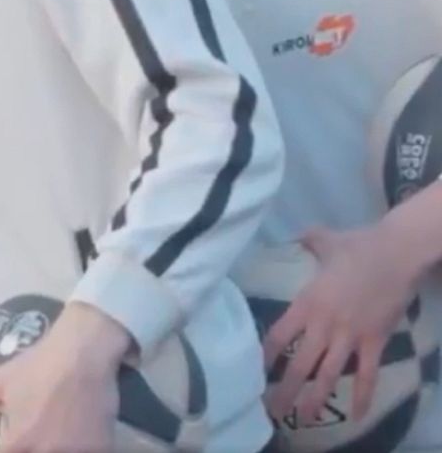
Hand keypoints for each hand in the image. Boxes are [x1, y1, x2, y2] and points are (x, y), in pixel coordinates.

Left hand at [0, 304, 123, 452]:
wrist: (83, 353)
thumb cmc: (38, 366)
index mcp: (20, 442)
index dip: (9, 451)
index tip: (11, 444)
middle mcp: (47, 452)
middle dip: (31, 450)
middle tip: (34, 436)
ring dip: (56, 450)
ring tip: (56, 438)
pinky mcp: (102, 448)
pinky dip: (82, 449)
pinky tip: (78, 440)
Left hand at [262, 226, 419, 423]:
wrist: (398, 252)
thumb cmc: (359, 244)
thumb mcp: (323, 240)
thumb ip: (307, 241)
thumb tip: (296, 235)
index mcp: (306, 303)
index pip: (278, 336)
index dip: (264, 356)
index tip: (254, 372)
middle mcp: (324, 324)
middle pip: (299, 364)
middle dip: (285, 389)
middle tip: (272, 410)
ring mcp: (350, 335)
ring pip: (329, 374)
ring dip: (317, 398)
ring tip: (305, 418)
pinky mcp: (375, 341)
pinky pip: (367, 374)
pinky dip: (362, 396)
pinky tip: (356, 415)